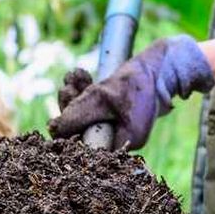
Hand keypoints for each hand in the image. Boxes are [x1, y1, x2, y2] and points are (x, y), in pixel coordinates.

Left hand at [48, 35, 214, 149]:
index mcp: (118, 146)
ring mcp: (113, 125)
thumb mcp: (103, 97)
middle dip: (70, 106)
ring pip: (82, 113)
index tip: (59, 114)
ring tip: (75, 76)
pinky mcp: (111, 111)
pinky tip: (80, 74)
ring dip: (74, 93)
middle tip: (67, 88)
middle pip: (79, 129)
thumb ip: (78, 115)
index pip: (83, 147)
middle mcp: (115, 140)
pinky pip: (90, 103)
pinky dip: (83, 88)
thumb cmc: (138, 84)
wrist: (162, 66)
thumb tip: (52, 130)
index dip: (67, 132)